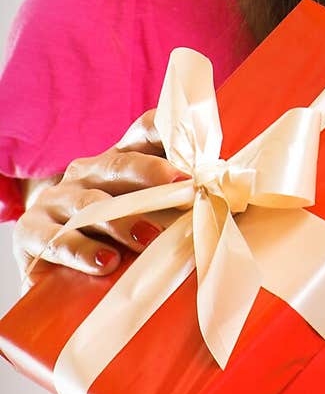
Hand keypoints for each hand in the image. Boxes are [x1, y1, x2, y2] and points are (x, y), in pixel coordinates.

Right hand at [12, 110, 184, 288]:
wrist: (45, 261)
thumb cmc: (107, 239)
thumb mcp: (139, 218)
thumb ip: (171, 208)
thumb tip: (223, 208)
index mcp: (114, 163)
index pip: (142, 134)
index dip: (166, 131)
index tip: (194, 143)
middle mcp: (86, 173)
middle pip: (119, 164)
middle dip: (153, 172)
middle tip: (184, 184)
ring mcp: (57, 200)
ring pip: (91, 203)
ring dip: (122, 220)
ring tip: (149, 238)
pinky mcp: (33, 231)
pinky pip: (58, 239)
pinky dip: (82, 251)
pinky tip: (105, 262)